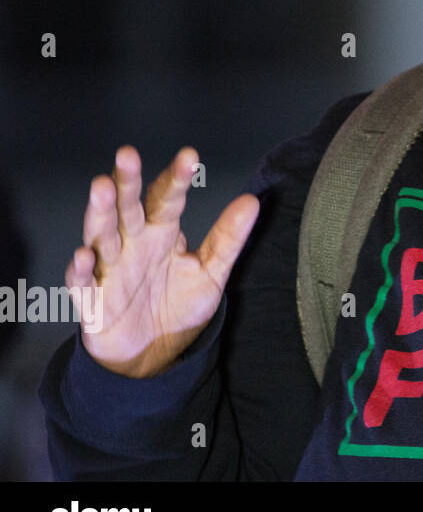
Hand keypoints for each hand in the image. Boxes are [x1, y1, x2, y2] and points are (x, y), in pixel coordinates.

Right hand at [66, 145, 259, 377]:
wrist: (155, 356)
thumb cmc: (178, 306)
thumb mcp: (210, 272)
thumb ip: (228, 238)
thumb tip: (252, 201)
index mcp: (161, 234)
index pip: (168, 200)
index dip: (177, 179)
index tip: (189, 156)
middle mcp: (132, 245)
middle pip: (128, 208)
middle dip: (128, 182)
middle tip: (128, 155)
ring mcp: (109, 270)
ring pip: (101, 235)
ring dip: (100, 213)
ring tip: (102, 187)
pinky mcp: (92, 301)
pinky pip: (83, 283)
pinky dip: (82, 270)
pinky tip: (85, 255)